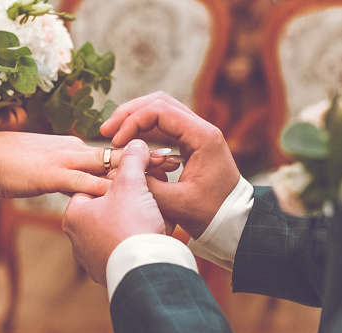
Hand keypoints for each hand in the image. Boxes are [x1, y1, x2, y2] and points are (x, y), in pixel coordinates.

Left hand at [62, 139, 164, 285]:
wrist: (146, 271)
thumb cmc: (131, 226)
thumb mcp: (131, 184)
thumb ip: (132, 159)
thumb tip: (135, 144)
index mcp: (75, 214)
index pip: (95, 184)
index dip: (120, 176)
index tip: (138, 174)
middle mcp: (78, 237)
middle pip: (109, 206)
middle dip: (132, 197)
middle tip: (151, 193)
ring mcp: (93, 256)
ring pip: (119, 226)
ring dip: (138, 217)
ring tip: (156, 213)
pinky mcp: (109, 270)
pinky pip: (125, 246)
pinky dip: (139, 238)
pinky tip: (155, 233)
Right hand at [100, 92, 239, 238]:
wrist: (234, 220)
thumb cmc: (210, 214)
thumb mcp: (175, 203)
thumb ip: (146, 183)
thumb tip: (121, 170)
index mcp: (202, 137)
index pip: (159, 112)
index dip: (132, 122)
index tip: (116, 143)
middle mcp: (201, 128)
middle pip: (159, 102)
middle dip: (129, 113)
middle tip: (107, 130)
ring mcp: (197, 132)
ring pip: (161, 109)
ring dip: (135, 118)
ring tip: (113, 133)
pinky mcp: (192, 141)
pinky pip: (165, 124)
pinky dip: (144, 128)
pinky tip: (129, 139)